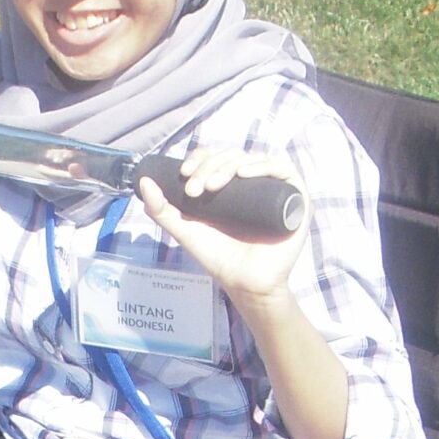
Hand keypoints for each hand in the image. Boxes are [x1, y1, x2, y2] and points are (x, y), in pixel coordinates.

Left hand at [132, 144, 306, 323]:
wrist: (245, 283)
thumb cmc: (219, 257)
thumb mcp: (185, 229)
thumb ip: (162, 209)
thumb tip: (143, 181)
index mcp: (231, 183)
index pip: (217, 156)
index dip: (200, 158)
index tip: (184, 174)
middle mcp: (253, 181)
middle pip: (232, 155)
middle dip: (209, 166)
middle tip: (195, 189)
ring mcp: (274, 187)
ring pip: (252, 158)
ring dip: (228, 165)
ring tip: (212, 186)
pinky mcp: (295, 196)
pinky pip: (282, 169)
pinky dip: (263, 166)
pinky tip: (244, 174)